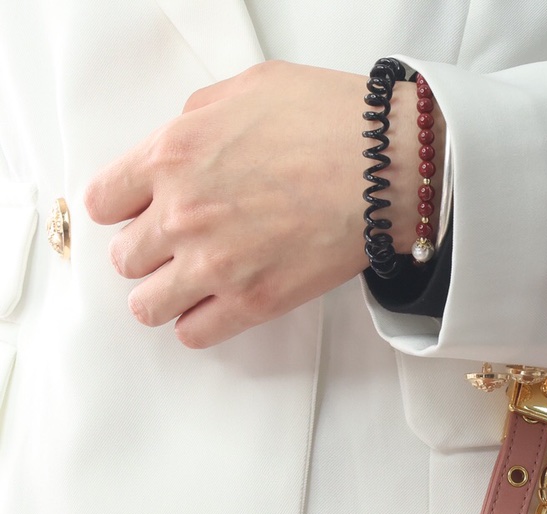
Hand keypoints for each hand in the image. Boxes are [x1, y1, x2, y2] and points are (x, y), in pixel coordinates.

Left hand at [85, 62, 428, 348]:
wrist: (384, 166)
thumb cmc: (327, 120)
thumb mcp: (244, 90)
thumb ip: (197, 119)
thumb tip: (184, 143)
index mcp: (171, 155)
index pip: (104, 200)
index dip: (119, 208)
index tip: (134, 213)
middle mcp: (182, 214)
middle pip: (124, 257)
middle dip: (145, 251)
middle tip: (171, 248)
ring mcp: (215, 265)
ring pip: (147, 305)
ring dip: (162, 296)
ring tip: (185, 287)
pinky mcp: (253, 302)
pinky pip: (194, 333)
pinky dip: (196, 324)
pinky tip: (213, 308)